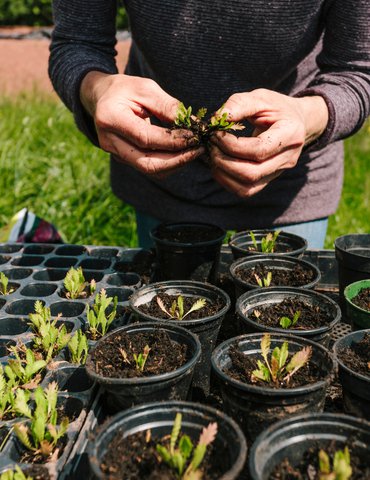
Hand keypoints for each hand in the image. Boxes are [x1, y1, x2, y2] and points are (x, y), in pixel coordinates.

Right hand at [80, 72, 203, 175]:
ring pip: (149, 169)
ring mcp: (115, 153)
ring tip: (194, 151)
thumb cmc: (124, 89)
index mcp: (110, 118)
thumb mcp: (146, 88)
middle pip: (147, 163)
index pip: (146, 138)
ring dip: (175, 164)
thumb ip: (167, 106)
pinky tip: (182, 153)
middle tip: (198, 150)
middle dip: (177, 160)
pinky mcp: (123, 159)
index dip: (172, 141)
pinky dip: (168, 162)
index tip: (194, 136)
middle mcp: (109, 141)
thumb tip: (193, 125)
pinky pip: (148, 166)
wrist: (101, 97)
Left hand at [209, 89, 328, 196]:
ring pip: (247, 187)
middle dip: (224, 161)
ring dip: (223, 174)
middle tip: (211, 145)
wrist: (294, 122)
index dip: (232, 145)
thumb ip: (239, 104)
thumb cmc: (276, 108)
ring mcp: (278, 173)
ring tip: (212, 155)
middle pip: (252, 173)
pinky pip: (245, 190)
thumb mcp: (261, 98)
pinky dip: (226, 180)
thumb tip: (216, 120)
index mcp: (291, 135)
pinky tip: (218, 165)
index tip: (216, 133)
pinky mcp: (268, 180)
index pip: (259, 150)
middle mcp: (287, 159)